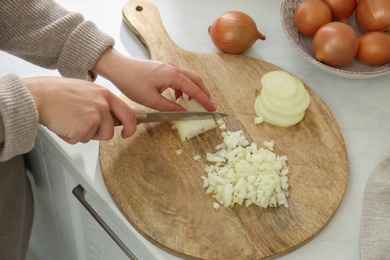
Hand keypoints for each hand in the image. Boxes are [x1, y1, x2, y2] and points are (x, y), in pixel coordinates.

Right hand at [24, 77, 135, 143]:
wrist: (38, 96)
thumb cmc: (55, 92)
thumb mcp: (85, 90)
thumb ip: (99, 101)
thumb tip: (108, 115)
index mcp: (104, 94)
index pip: (128, 113)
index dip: (130, 126)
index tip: (126, 132)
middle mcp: (102, 105)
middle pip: (110, 131)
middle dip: (99, 135)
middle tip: (87, 131)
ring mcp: (94, 117)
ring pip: (94, 137)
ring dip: (83, 134)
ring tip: (69, 121)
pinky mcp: (83, 128)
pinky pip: (80, 140)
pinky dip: (70, 136)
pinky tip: (63, 124)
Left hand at [92, 48, 216, 111]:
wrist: (118, 68)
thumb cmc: (132, 82)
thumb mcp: (151, 100)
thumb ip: (169, 107)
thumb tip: (183, 113)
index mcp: (173, 75)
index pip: (194, 89)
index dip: (204, 101)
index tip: (212, 109)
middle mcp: (174, 68)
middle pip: (195, 80)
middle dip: (203, 93)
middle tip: (208, 105)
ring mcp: (168, 66)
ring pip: (188, 78)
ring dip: (193, 89)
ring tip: (193, 103)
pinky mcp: (163, 67)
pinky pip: (179, 77)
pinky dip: (183, 87)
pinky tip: (177, 96)